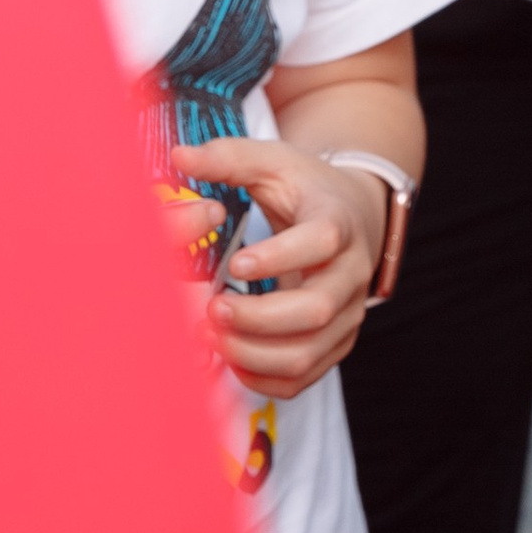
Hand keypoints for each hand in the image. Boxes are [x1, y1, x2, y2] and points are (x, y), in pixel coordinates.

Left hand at [176, 137, 385, 398]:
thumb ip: (229, 157)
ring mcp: (348, 312)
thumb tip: (179, 155)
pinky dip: (264, 378)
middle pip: (317, 308)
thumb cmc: (305, 190)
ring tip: (212, 336)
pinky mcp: (337, 342)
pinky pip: (304, 376)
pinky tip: (230, 358)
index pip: (323, 240)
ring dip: (255, 353)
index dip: (280, 256)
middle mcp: (352, 271)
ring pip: (309, 351)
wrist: (352, 216)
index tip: (235, 263)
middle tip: (211, 309)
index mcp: (339, 220)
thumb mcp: (273, 163)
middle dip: (259, 317)